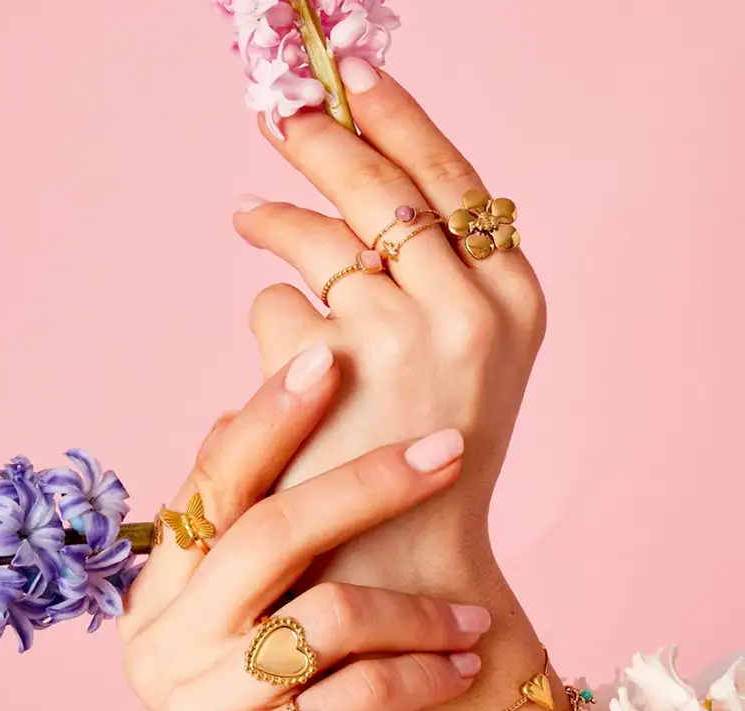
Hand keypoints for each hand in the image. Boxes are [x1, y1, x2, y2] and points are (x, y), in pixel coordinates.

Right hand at [118, 346, 489, 710]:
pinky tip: (460, 667)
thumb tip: (240, 411)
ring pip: (329, 615)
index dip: (266, 421)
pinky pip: (366, 687)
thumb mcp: (256, 632)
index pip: (207, 491)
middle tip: (447, 452)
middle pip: (267, 534)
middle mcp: (164, 653)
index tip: (328, 358)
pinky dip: (426, 671)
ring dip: (419, 611)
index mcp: (157, 607)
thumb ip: (249, 546)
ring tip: (473, 620)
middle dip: (365, 484)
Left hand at [234, 64, 545, 589]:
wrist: (409, 574)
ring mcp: (398, 331)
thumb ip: (425, 279)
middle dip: (323, 140)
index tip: (355, 82)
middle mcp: (468, 305)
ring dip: (274, 223)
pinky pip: (274, 306)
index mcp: (515, 302)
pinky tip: (284, 382)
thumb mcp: (460, 363)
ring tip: (249, 218)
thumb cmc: (428, 468)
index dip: (401, 122)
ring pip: (315, 240)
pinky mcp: (328, 366)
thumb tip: (341, 182)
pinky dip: (269, 332)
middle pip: (380, 186)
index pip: (455, 179)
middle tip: (283, 115)